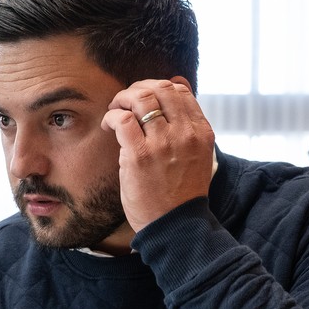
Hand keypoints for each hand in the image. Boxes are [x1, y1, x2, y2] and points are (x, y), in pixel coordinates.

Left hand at [102, 77, 214, 232]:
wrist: (176, 225)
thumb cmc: (181, 192)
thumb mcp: (196, 154)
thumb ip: (188, 123)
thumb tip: (177, 83)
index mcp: (201, 131)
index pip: (180, 90)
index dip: (157, 87)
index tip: (144, 99)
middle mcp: (185, 133)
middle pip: (160, 88)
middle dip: (138, 88)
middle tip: (125, 101)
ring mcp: (163, 143)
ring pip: (140, 98)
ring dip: (122, 98)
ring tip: (115, 110)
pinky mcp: (140, 155)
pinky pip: (122, 119)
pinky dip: (112, 115)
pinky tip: (108, 125)